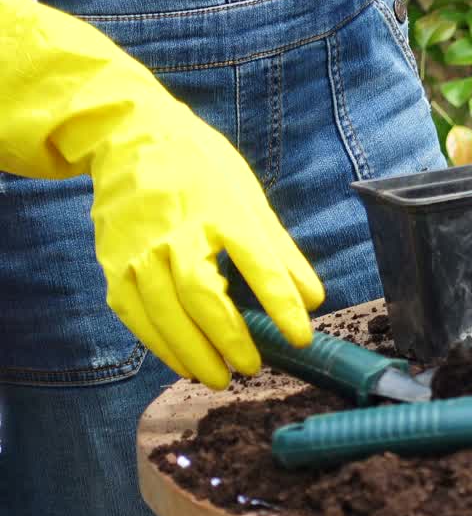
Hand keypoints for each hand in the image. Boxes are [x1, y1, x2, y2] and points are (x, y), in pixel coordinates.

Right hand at [1, 0, 323, 388]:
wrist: (130, 139)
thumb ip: (281, 252)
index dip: (282, 304)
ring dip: (193, 351)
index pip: (259, 263)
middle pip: (203, 296)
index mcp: (223, 210)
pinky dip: (160, 344)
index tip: (301, 337)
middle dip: (230, 338)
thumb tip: (312, 299)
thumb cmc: (201, 170)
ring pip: (165, 313)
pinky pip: (136, 315)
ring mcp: (139, 251)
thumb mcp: (250, 198)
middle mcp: (177, 232)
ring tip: (219, 376)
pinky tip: (182, 361)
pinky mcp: (114, 265)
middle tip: (253, 367)